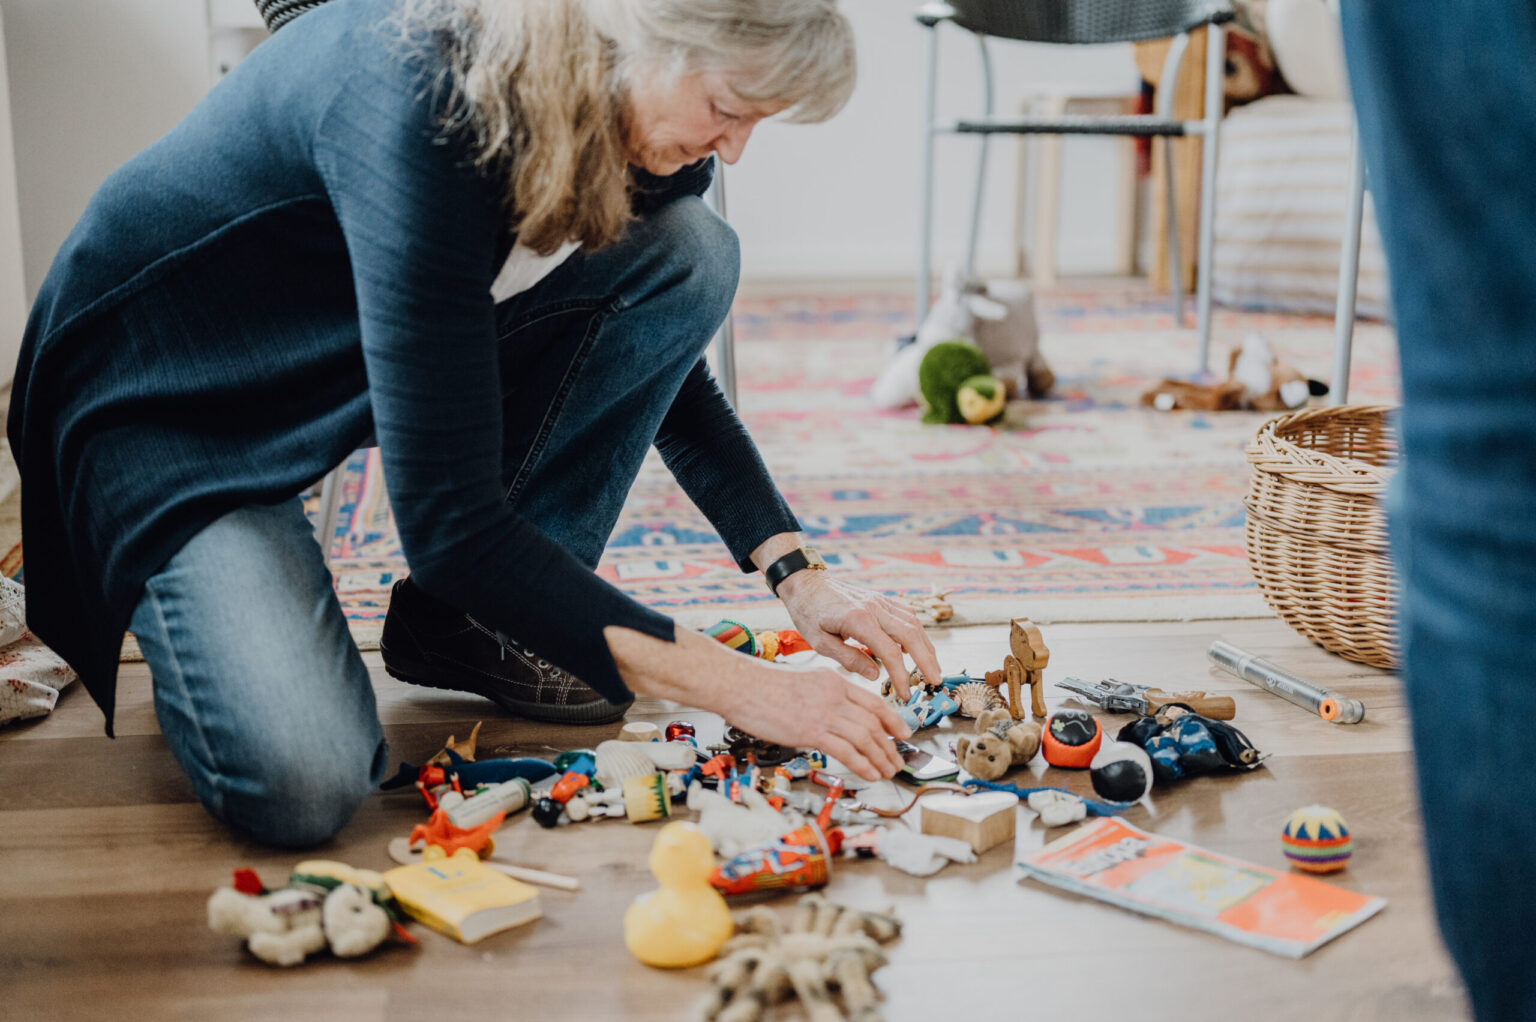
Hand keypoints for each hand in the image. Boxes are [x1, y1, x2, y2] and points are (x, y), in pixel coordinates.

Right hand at [722, 662, 911, 781]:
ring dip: (881, 757)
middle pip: (874, 722)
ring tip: (888, 771)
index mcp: (834, 682)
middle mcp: (834, 696)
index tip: (903, 734)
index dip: (893, 721)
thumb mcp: (803, 682)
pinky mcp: (810, 731)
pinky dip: (863, 764)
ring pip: (865, 737)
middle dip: (890, 745)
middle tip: (898, 760)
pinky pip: (846, 751)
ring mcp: (823, 713)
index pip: (873, 702)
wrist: (739, 684)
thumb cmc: (762, 685)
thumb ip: (824, 697)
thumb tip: (836, 719)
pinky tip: (870, 774)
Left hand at [776, 572, 942, 701]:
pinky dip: (917, 631)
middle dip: (927, 660)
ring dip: (927, 646)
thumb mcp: (820, 642)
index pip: (890, 652)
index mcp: (858, 620)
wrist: (805, 583)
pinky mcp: (880, 599)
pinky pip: (906, 614)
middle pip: (911, 635)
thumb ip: (849, 659)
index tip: (905, 694)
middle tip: (935, 681)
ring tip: (932, 667)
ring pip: (914, 623)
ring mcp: (879, 601)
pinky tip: (918, 647)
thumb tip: (875, 675)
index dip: (902, 676)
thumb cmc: (808, 613)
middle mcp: (874, 608)